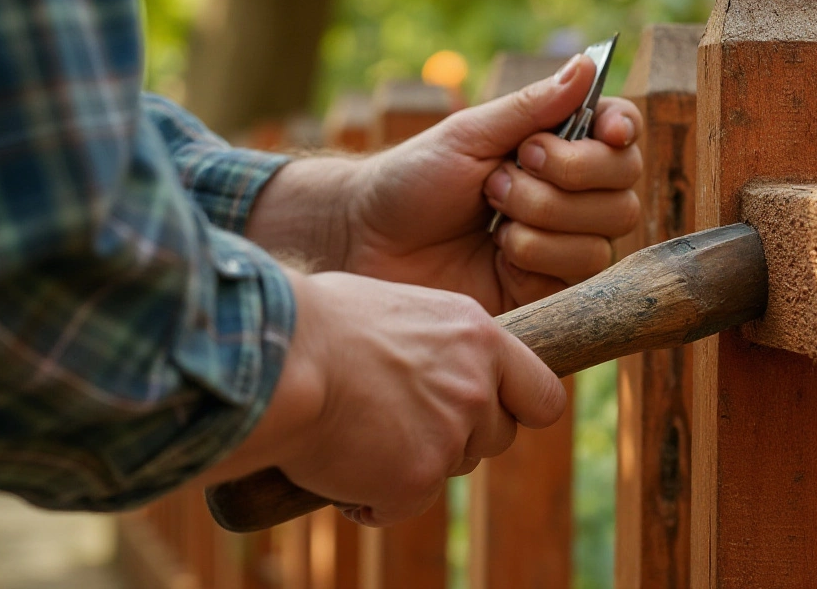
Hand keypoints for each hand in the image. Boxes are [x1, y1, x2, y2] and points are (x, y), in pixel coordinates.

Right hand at [202, 269, 565, 526]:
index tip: (491, 413)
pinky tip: (335, 465)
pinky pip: (400, 506)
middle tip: (399, 423)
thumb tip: (427, 366)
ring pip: (449, 470)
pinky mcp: (416, 479)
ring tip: (355, 433)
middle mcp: (475, 385)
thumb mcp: (394, 310)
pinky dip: (370, 499)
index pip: (543, 393)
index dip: (520, 410)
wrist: (273, 357)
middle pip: (495, 438)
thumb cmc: (312, 322)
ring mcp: (450, 435)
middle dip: (456, 439)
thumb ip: (431, 345)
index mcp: (477, 335)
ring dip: (411, 465)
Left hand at [245, 54, 643, 313]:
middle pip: (623, 183)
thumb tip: (586, 64)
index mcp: (556, 147)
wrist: (368, 242)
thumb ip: (531, 107)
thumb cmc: (413, 180)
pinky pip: (579, 270)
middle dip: (567, 172)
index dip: (624, 129)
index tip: (609, 129)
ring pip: (605, 230)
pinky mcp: (551, 290)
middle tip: (504, 170)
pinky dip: (535, 251)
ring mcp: (564, 244)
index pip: (622, 134)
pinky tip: (497, 249)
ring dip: (542, 212)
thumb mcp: (469, 134)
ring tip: (490, 210)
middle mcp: (571, 195)